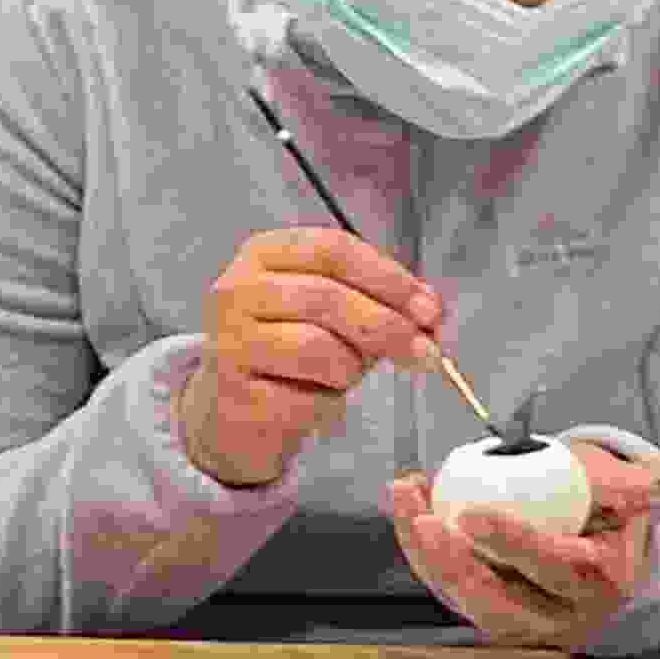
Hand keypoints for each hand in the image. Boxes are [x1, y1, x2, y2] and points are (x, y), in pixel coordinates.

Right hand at [179, 227, 446, 489]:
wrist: (234, 408)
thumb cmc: (290, 350)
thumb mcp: (334, 312)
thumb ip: (380, 303)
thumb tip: (431, 318)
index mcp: (264, 253)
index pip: (333, 250)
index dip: (389, 279)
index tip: (430, 311)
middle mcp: (236, 290)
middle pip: (327, 297)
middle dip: (388, 327)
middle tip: (426, 354)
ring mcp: (228, 341)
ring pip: (316, 348)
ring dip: (350, 369)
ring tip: (344, 377)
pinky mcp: (231, 392)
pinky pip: (302, 398)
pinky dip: (327, 405)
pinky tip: (318, 402)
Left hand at [388, 444, 659, 652]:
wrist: (603, 544)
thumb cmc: (612, 507)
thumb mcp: (630, 491)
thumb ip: (635, 483)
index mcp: (602, 584)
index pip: (555, 568)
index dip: (514, 544)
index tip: (473, 514)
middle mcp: (560, 616)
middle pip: (498, 604)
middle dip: (454, 566)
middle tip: (426, 519)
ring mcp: (520, 623)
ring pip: (464, 601)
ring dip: (425, 553)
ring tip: (406, 496)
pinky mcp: (489, 615)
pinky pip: (448, 588)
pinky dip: (422, 550)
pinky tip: (408, 503)